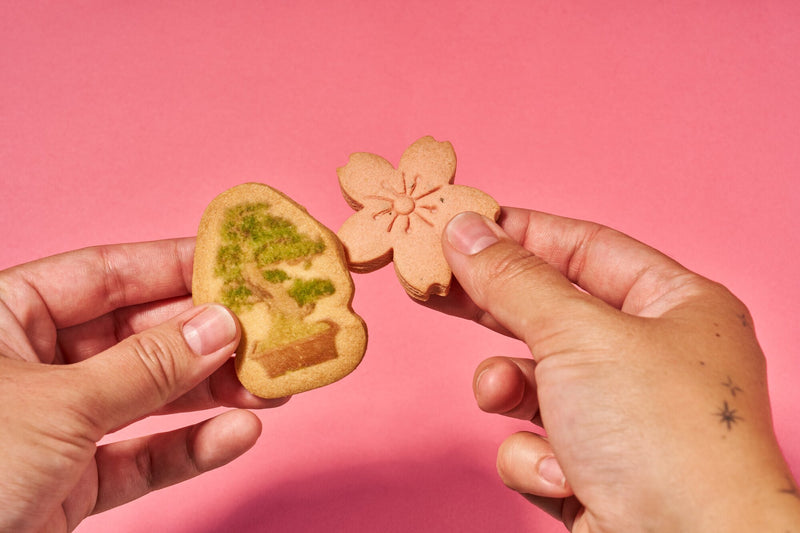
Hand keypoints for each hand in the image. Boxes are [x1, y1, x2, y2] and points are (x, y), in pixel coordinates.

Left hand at [0, 239, 287, 532]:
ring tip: (271, 386)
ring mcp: (55, 424)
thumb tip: (220, 325)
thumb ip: (146, 366)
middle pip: (138, 335)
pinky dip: (190, 448)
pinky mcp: (72, 481)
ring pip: (148, 396)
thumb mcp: (58, 405)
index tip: (237, 263)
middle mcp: (32, 364)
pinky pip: (141, 455)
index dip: (173, 266)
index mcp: (3, 317)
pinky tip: (238, 435)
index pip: (105, 274)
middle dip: (205, 338)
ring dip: (212, 394)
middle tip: (269, 333)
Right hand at [432, 209, 799, 531]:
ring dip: (509, 389)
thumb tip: (464, 229)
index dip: (522, 234)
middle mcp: (652, 357)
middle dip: (491, 304)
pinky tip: (565, 476)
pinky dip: (536, 457)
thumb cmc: (663, 438)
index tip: (462, 224)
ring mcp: (623, 417)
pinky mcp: (595, 470)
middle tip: (432, 284)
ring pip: (533, 381)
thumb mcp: (579, 336)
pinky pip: (536, 442)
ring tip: (501, 395)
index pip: (586, 248)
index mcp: (676, 307)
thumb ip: (513, 280)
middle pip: (550, 311)